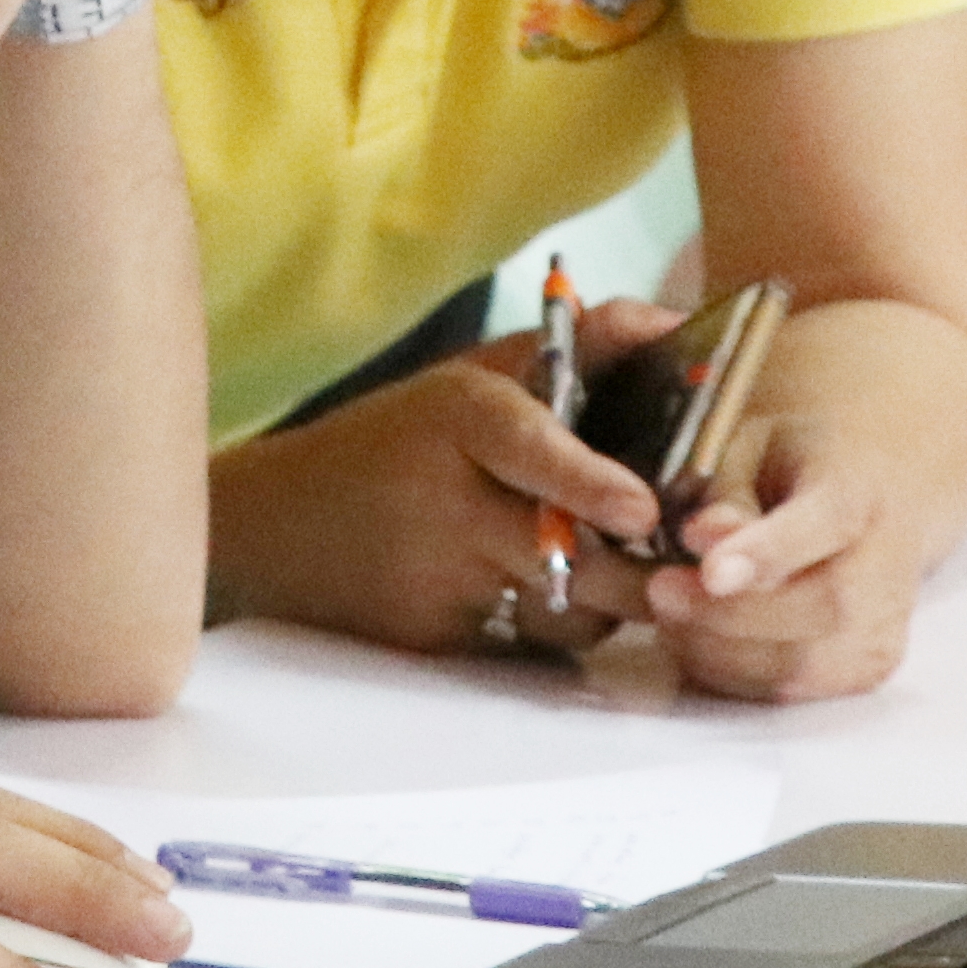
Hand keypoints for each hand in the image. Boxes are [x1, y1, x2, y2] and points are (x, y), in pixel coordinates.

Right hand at [204, 308, 680, 661]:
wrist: (275, 527)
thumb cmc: (400, 441)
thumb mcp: (473, 377)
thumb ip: (581, 346)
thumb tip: (678, 320)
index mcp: (454, 418)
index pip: (524, 444)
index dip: (587, 480)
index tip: (642, 508)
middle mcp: (442, 500)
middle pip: (565, 556)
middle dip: (637, 572)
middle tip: (690, 570)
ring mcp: (435, 579)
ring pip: (562, 611)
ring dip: (607, 604)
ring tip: (628, 579)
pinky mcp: (433, 641)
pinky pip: (530, 647)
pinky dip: (560, 630)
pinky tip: (560, 604)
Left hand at [631, 407, 948, 702]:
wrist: (879, 490)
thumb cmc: (801, 460)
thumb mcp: (755, 443)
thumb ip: (726, 490)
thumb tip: (701, 538)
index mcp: (862, 489)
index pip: (828, 522)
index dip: (770, 552)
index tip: (711, 572)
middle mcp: (890, 561)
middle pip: (823, 608)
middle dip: (728, 615)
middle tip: (661, 591)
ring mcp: (885, 624)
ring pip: (805, 664)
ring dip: (723, 650)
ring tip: (674, 614)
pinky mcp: (868, 667)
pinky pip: (794, 690)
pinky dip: (736, 674)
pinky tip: (702, 638)